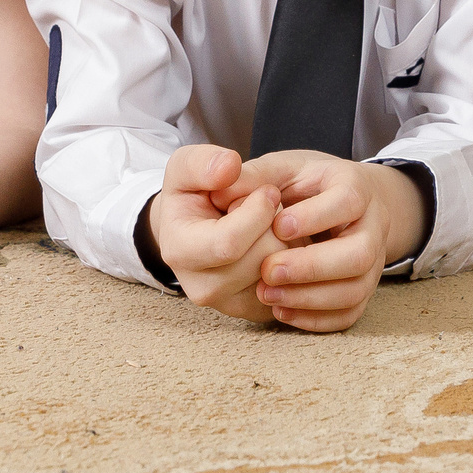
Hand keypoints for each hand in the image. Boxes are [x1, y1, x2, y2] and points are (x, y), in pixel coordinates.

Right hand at [146, 146, 284, 322]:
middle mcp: (202, 288)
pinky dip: (293, 261)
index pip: (230, 242)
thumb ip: (203, 162)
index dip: (258, 211)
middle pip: (263, 258)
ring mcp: (230, 305)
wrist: (196, 229)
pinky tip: (276, 242)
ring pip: (283, 273)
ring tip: (269, 224)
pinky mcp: (255, 311)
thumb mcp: (187, 167)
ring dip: (287, 240)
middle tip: (268, 206)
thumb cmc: (193, 195)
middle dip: (275, 224)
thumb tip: (229, 167)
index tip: (268, 190)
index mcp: (180, 252)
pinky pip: (293, 286)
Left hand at [235, 153, 424, 333]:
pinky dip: (316, 319)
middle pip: (358, 254)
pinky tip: (281, 311)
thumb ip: (256, 177)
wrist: (345, 201)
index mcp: (355, 185)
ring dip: (310, 298)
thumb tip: (221, 193)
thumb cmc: (307, 184)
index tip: (277, 226)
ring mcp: (372, 262)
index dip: (314, 217)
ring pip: (355, 290)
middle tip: (267, 270)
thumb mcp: (284, 168)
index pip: (347, 202)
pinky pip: (349, 313)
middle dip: (311, 267)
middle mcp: (372, 225)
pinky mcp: (363, 289)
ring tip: (266, 294)